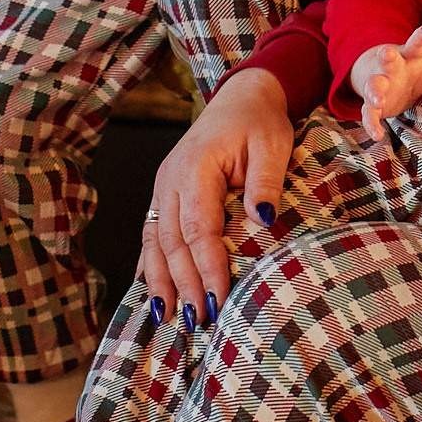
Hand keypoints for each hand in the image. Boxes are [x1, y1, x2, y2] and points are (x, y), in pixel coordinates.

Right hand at [139, 66, 293, 323]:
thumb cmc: (258, 122)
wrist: (241, 98)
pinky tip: (151, 291)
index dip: (207, 268)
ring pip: (155, 243)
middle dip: (184, 285)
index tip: (219, 300)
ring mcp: (162, 188)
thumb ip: (266, 181)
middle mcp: (170, 180)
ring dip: (160, 281)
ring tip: (168, 317)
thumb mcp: (272, 145)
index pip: (199, 229)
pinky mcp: (164, 195)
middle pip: (172, 243)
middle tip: (197, 322)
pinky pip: (152, 234)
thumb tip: (262, 219)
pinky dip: (150, 265)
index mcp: (195, 169)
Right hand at [349, 20, 421, 142]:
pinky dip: (371, 123)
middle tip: (387, 52)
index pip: (417, 43)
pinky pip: (369, 113)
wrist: (382, 75)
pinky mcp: (374, 103)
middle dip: (387, 56)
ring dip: (375, 91)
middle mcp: (394, 67)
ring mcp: (382, 84)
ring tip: (378, 98)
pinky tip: (377, 135)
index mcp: (412, 54)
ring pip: (375, 85)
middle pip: (389, 59)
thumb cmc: (418, 66)